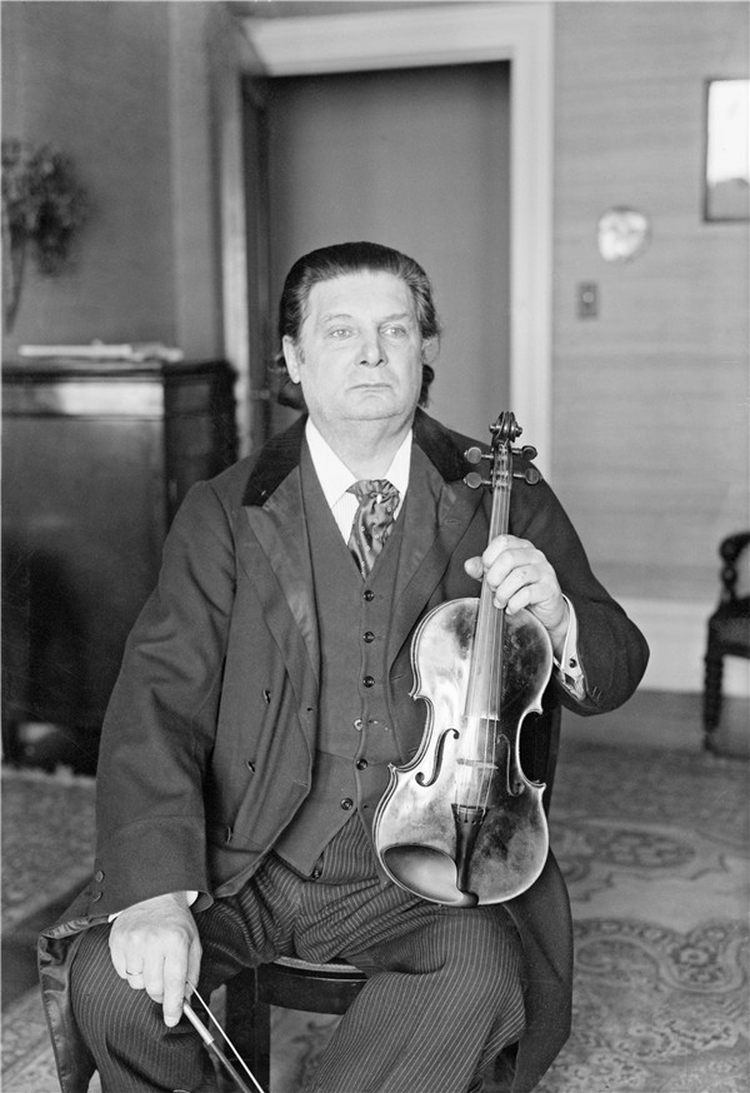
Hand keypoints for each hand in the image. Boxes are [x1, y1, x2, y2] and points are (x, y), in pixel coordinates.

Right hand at [109, 891, 200, 1026]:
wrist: (154, 894)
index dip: (173, 1006)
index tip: (172, 1019)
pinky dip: (132, 970)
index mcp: (176, 940)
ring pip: (137, 983)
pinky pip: (123, 973)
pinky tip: (139, 954)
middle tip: (164, 981)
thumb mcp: (193, 942)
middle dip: (161, 991)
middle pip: (154, 988)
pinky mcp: (117, 941)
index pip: (174, 982)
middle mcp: (153, 941)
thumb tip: (184, 999)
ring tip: (152, 960)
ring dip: (145, 979)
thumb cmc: (176, 922)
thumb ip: (191, 972)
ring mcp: (132, 941)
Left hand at [464, 534, 568, 655]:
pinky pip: (527, 594)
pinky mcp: (549, 589)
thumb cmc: (521, 591)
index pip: (502, 541)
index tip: (486, 572)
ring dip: (503, 593)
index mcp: (521, 547)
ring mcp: (545, 571)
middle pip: (508, 558)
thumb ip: (483, 570)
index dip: (489, 557)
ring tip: (500, 601)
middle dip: (494, 577)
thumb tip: (469, 565)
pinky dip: (514, 604)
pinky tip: (511, 608)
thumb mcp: (499, 578)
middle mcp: (535, 555)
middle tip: (492, 590)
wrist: (544, 612)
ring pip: (518, 576)